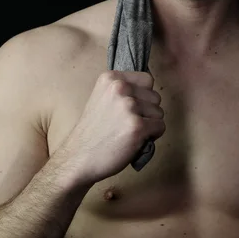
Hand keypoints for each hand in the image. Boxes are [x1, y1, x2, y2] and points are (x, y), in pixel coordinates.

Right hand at [56, 71, 165, 185]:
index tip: (130, 108)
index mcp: (111, 78)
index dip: (143, 96)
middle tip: (127, 124)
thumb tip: (149, 88)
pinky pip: (160, 127)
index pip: (147, 79)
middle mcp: (120, 88)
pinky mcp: (137, 126)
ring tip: (128, 133)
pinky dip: (152, 136)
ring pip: (159, 113)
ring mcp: (129, 106)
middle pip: (155, 97)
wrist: (78, 158)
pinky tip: (134, 141)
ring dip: (149, 124)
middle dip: (147, 112)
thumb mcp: (102, 98)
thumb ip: (123, 90)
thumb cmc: (93, 132)